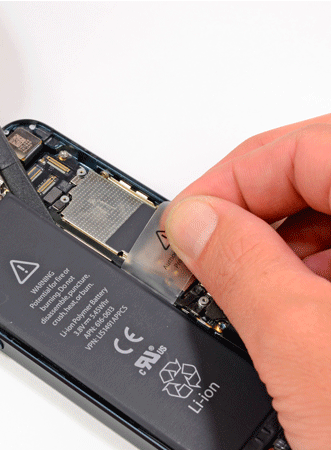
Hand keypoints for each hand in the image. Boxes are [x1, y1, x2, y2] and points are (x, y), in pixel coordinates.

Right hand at [164, 114, 330, 449]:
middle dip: (252, 211)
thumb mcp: (312, 356)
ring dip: (280, 245)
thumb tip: (193, 223)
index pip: (311, 147)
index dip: (234, 178)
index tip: (188, 219)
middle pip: (323, 169)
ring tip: (249, 289)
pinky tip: (295, 307)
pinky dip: (312, 270)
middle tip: (207, 249)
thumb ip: (243, 272)